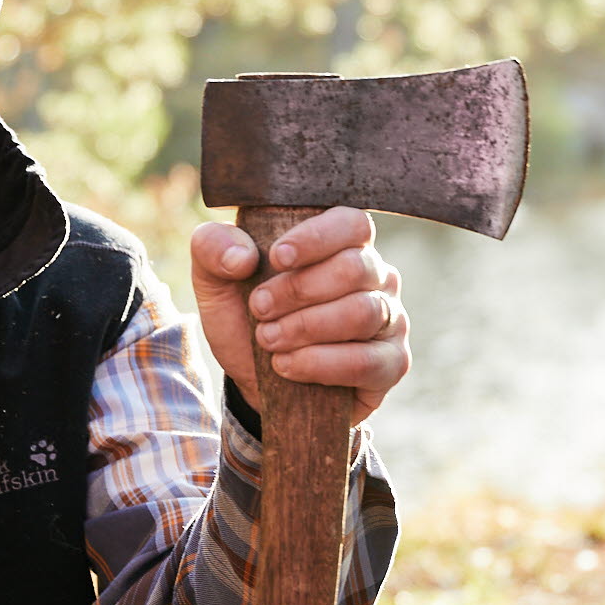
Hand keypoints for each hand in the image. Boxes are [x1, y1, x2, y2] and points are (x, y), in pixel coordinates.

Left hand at [190, 205, 410, 423]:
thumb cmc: (246, 318)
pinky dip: (320, 364)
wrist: (256, 382)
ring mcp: (390, 319)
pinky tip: (287, 366)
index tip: (277, 257)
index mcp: (342, 244)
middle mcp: (375, 276)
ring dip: (306, 328)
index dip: (317, 238)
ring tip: (269, 340)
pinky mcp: (391, 363)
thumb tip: (242, 257)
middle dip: (298, 290)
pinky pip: (367, 361)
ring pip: (362, 313)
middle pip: (354, 268)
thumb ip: (213, 249)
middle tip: (259, 309)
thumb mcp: (216, 281)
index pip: (351, 223)